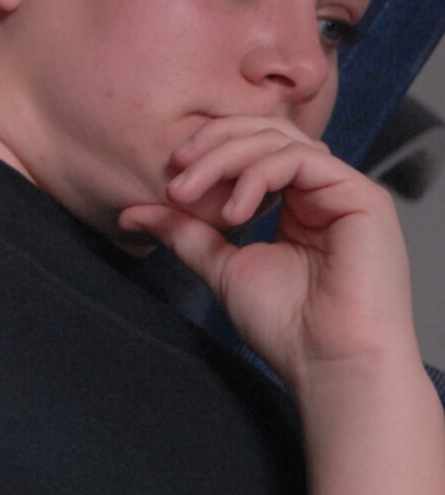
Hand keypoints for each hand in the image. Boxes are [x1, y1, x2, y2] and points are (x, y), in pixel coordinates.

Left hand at [118, 115, 415, 390]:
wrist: (328, 362)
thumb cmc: (285, 325)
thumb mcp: (220, 265)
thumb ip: (184, 232)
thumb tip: (131, 212)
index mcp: (295, 203)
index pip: (252, 148)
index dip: (208, 150)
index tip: (169, 180)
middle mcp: (322, 191)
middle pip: (265, 132)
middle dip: (212, 146)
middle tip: (175, 178)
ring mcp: (344, 191)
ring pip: (279, 139)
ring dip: (224, 159)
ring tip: (190, 196)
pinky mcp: (362, 197)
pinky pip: (301, 159)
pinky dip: (257, 175)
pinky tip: (234, 212)